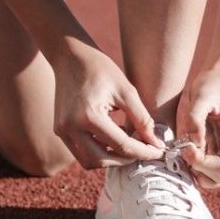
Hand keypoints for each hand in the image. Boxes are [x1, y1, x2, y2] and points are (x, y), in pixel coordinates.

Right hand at [52, 43, 164, 168]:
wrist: (71, 57)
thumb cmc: (101, 69)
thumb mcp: (127, 91)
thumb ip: (142, 120)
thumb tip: (156, 144)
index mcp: (89, 115)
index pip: (121, 145)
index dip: (144, 151)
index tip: (159, 152)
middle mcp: (71, 127)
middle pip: (102, 160)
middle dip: (125, 160)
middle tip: (144, 151)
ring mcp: (62, 131)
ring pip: (89, 161)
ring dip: (110, 159)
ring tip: (129, 145)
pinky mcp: (60, 131)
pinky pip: (80, 152)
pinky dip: (99, 151)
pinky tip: (113, 139)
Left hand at [176, 69, 219, 188]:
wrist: (215, 78)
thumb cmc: (209, 84)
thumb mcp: (200, 95)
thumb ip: (195, 119)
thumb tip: (193, 144)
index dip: (202, 164)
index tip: (185, 149)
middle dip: (200, 170)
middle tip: (183, 151)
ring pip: (217, 180)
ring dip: (198, 173)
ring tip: (184, 153)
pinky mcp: (219, 152)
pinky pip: (210, 173)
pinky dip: (196, 169)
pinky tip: (186, 152)